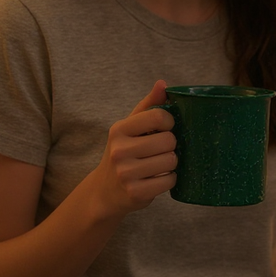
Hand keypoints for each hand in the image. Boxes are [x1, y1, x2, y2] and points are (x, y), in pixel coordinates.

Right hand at [93, 80, 176, 215]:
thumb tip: (163, 83)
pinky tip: (157, 179)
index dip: (169, 122)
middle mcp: (120, 150)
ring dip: (171, 163)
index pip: (158, 116)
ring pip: (171, 161)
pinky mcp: (136, 193)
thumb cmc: (123, 153)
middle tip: (161, 150)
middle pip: (169, 141)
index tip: (165, 128)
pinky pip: (169, 181)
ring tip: (158, 164)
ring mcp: (126, 173)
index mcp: (119, 129)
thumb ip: (148, 105)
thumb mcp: (130, 128)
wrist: (105, 191)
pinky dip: (169, 179)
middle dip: (171, 146)